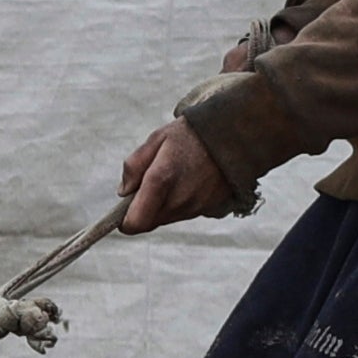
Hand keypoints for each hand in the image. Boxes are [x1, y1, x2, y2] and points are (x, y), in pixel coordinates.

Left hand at [117, 118, 228, 233]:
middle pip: (150, 221)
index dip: (125, 221)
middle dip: (143, 209)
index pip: (136, 222)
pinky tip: (187, 181)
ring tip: (172, 178)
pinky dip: (179, 203)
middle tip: (148, 184)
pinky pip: (185, 213)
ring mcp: (196, 206)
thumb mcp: (156, 140)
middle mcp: (178, 200)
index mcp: (161, 181)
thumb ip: (134, 166)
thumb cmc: (191, 135)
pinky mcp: (209, 207)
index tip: (123, 210)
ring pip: (167, 218)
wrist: (234, 135)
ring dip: (162, 206)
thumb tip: (123, 191)